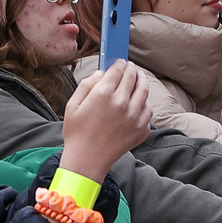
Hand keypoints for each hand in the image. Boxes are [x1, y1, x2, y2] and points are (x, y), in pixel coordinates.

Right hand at [60, 60, 150, 183]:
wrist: (87, 160)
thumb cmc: (77, 134)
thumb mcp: (73, 105)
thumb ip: (87, 85)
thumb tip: (101, 73)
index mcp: (103, 94)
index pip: (118, 69)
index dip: (120, 63)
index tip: (120, 62)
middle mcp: (122, 103)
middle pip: (133, 77)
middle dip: (132, 69)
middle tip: (131, 67)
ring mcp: (134, 116)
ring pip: (144, 91)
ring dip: (142, 82)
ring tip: (139, 79)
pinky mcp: (141, 129)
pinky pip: (148, 110)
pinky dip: (145, 104)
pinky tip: (139, 103)